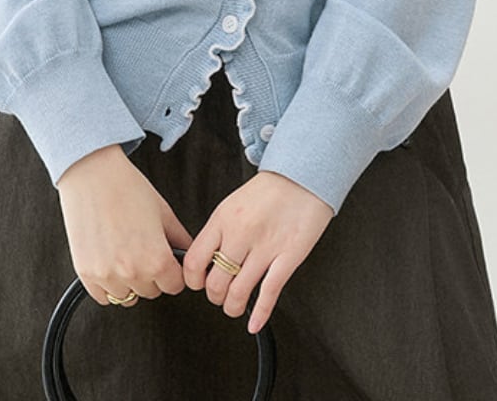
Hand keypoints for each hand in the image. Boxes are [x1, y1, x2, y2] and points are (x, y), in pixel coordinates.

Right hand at [56, 144, 195, 305]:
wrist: (93, 176)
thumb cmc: (128, 189)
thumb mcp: (164, 213)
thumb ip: (180, 238)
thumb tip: (189, 252)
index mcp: (156, 259)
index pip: (175, 286)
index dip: (174, 273)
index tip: (170, 264)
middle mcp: (132, 272)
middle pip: (152, 292)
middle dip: (153, 276)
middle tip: (146, 252)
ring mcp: (107, 276)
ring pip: (127, 296)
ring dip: (131, 282)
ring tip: (128, 255)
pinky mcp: (86, 274)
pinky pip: (102, 297)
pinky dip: (109, 286)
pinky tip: (112, 263)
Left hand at [182, 170, 334, 333]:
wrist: (303, 175)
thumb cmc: (269, 190)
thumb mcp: (233, 204)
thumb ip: (218, 231)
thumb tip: (205, 260)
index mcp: (223, 219)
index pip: (194, 261)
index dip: (193, 280)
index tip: (198, 284)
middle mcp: (241, 234)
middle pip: (215, 282)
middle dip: (215, 297)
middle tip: (220, 296)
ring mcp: (265, 246)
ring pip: (239, 293)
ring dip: (233, 307)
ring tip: (235, 306)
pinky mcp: (289, 256)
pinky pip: (270, 292)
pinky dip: (260, 314)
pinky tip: (254, 322)